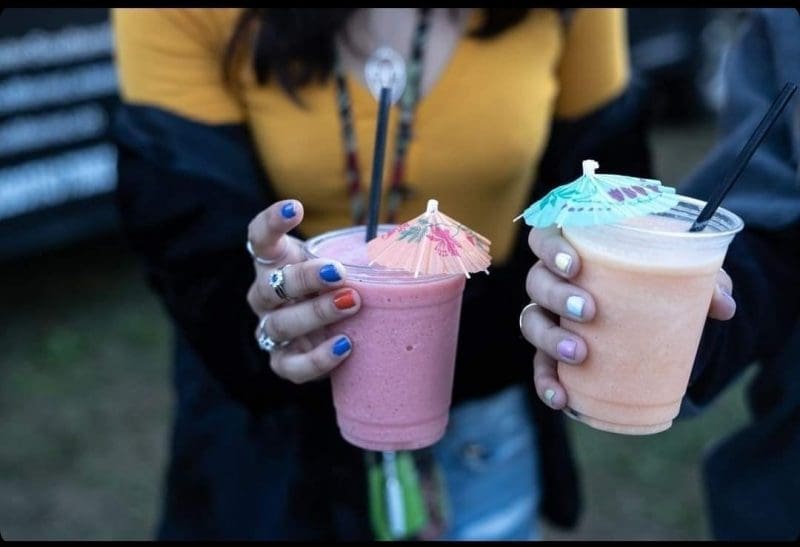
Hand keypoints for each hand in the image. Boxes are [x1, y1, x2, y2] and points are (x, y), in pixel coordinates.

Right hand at [246, 199, 360, 383]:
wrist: (336, 334)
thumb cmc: (343, 288)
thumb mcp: (350, 264)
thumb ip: (373, 249)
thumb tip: (426, 235)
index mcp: (277, 263)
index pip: (260, 238)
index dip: (272, 222)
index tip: (296, 207)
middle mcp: (265, 296)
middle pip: (271, 285)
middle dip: (306, 278)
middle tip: (339, 273)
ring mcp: (271, 330)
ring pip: (281, 324)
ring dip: (316, 313)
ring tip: (351, 303)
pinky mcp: (283, 362)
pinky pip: (291, 365)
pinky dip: (316, 358)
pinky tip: (344, 345)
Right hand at [518, 226, 736, 409]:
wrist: (656, 319)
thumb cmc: (658, 283)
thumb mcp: (683, 276)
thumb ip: (704, 281)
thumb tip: (722, 305)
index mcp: (576, 249)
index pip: (545, 236)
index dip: (551, 248)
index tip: (576, 264)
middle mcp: (554, 280)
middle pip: (536, 280)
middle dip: (557, 294)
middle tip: (588, 310)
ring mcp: (550, 317)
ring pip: (531, 321)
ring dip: (549, 337)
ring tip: (579, 352)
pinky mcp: (553, 352)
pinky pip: (540, 366)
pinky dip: (546, 381)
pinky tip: (560, 397)